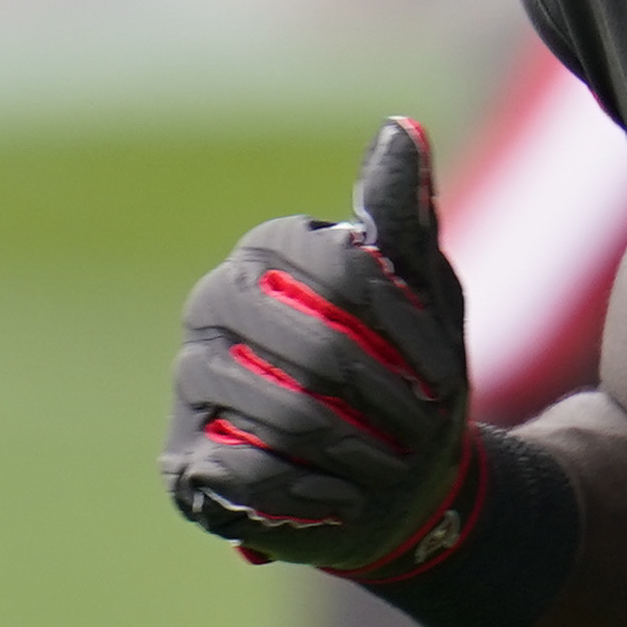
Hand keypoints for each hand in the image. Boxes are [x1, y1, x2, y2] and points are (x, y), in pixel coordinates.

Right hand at [163, 118, 478, 572]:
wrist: (397, 479)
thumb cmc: (409, 373)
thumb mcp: (424, 292)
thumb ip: (404, 215)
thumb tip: (403, 128)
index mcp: (269, 252)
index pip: (338, 271)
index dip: (401, 331)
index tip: (444, 377)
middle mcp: (212, 305)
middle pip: (310, 349)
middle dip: (383, 400)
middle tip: (424, 432)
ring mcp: (190, 380)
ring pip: (280, 414)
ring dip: (358, 451)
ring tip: (395, 468)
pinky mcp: (182, 458)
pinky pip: (247, 474)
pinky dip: (314, 493)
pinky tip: (348, 499)